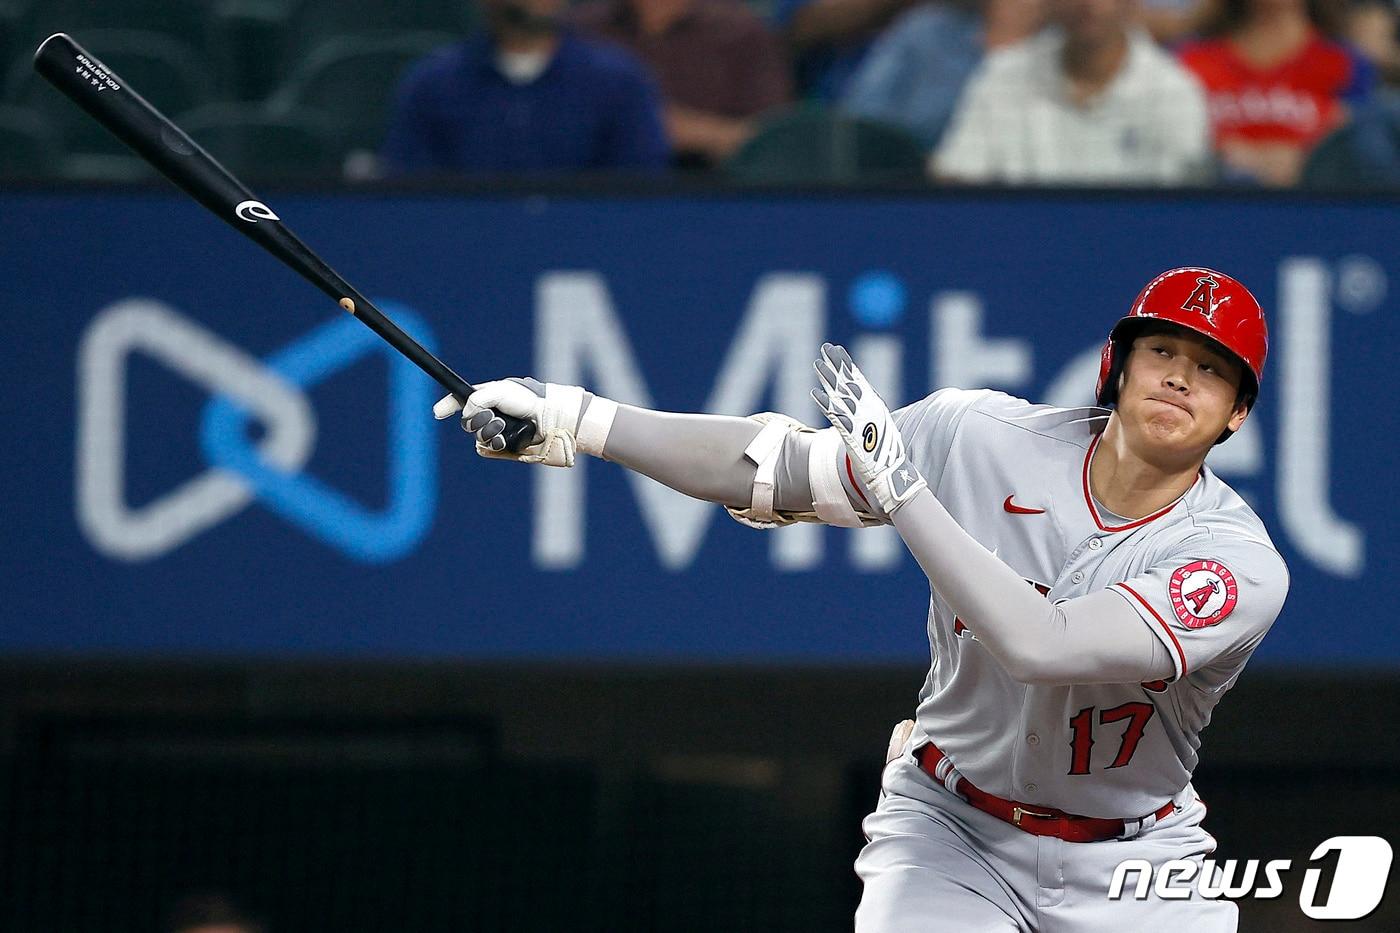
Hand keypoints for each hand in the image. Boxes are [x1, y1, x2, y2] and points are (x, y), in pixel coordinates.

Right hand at [433, 377, 585, 466]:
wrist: (548, 420)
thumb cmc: (528, 401)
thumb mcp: (499, 391)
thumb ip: (477, 399)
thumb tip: (468, 416)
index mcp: (488, 397)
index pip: (461, 400)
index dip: (448, 405)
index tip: (437, 412)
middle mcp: (490, 415)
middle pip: (467, 423)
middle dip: (478, 420)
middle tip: (495, 417)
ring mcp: (496, 432)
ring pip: (477, 437)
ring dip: (489, 432)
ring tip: (505, 428)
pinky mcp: (503, 447)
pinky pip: (486, 449)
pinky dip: (495, 444)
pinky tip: (506, 440)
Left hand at [812, 342, 925, 513]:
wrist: (892, 475)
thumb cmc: (886, 455)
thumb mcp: (880, 429)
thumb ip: (870, 415)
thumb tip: (862, 407)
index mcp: (875, 406)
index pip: (858, 379)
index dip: (846, 364)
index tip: (836, 349)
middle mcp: (869, 410)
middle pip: (849, 382)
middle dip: (836, 365)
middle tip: (824, 349)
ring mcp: (861, 421)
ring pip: (841, 395)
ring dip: (828, 379)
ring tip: (816, 364)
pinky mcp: (852, 434)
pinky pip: (836, 416)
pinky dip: (825, 404)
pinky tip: (814, 392)